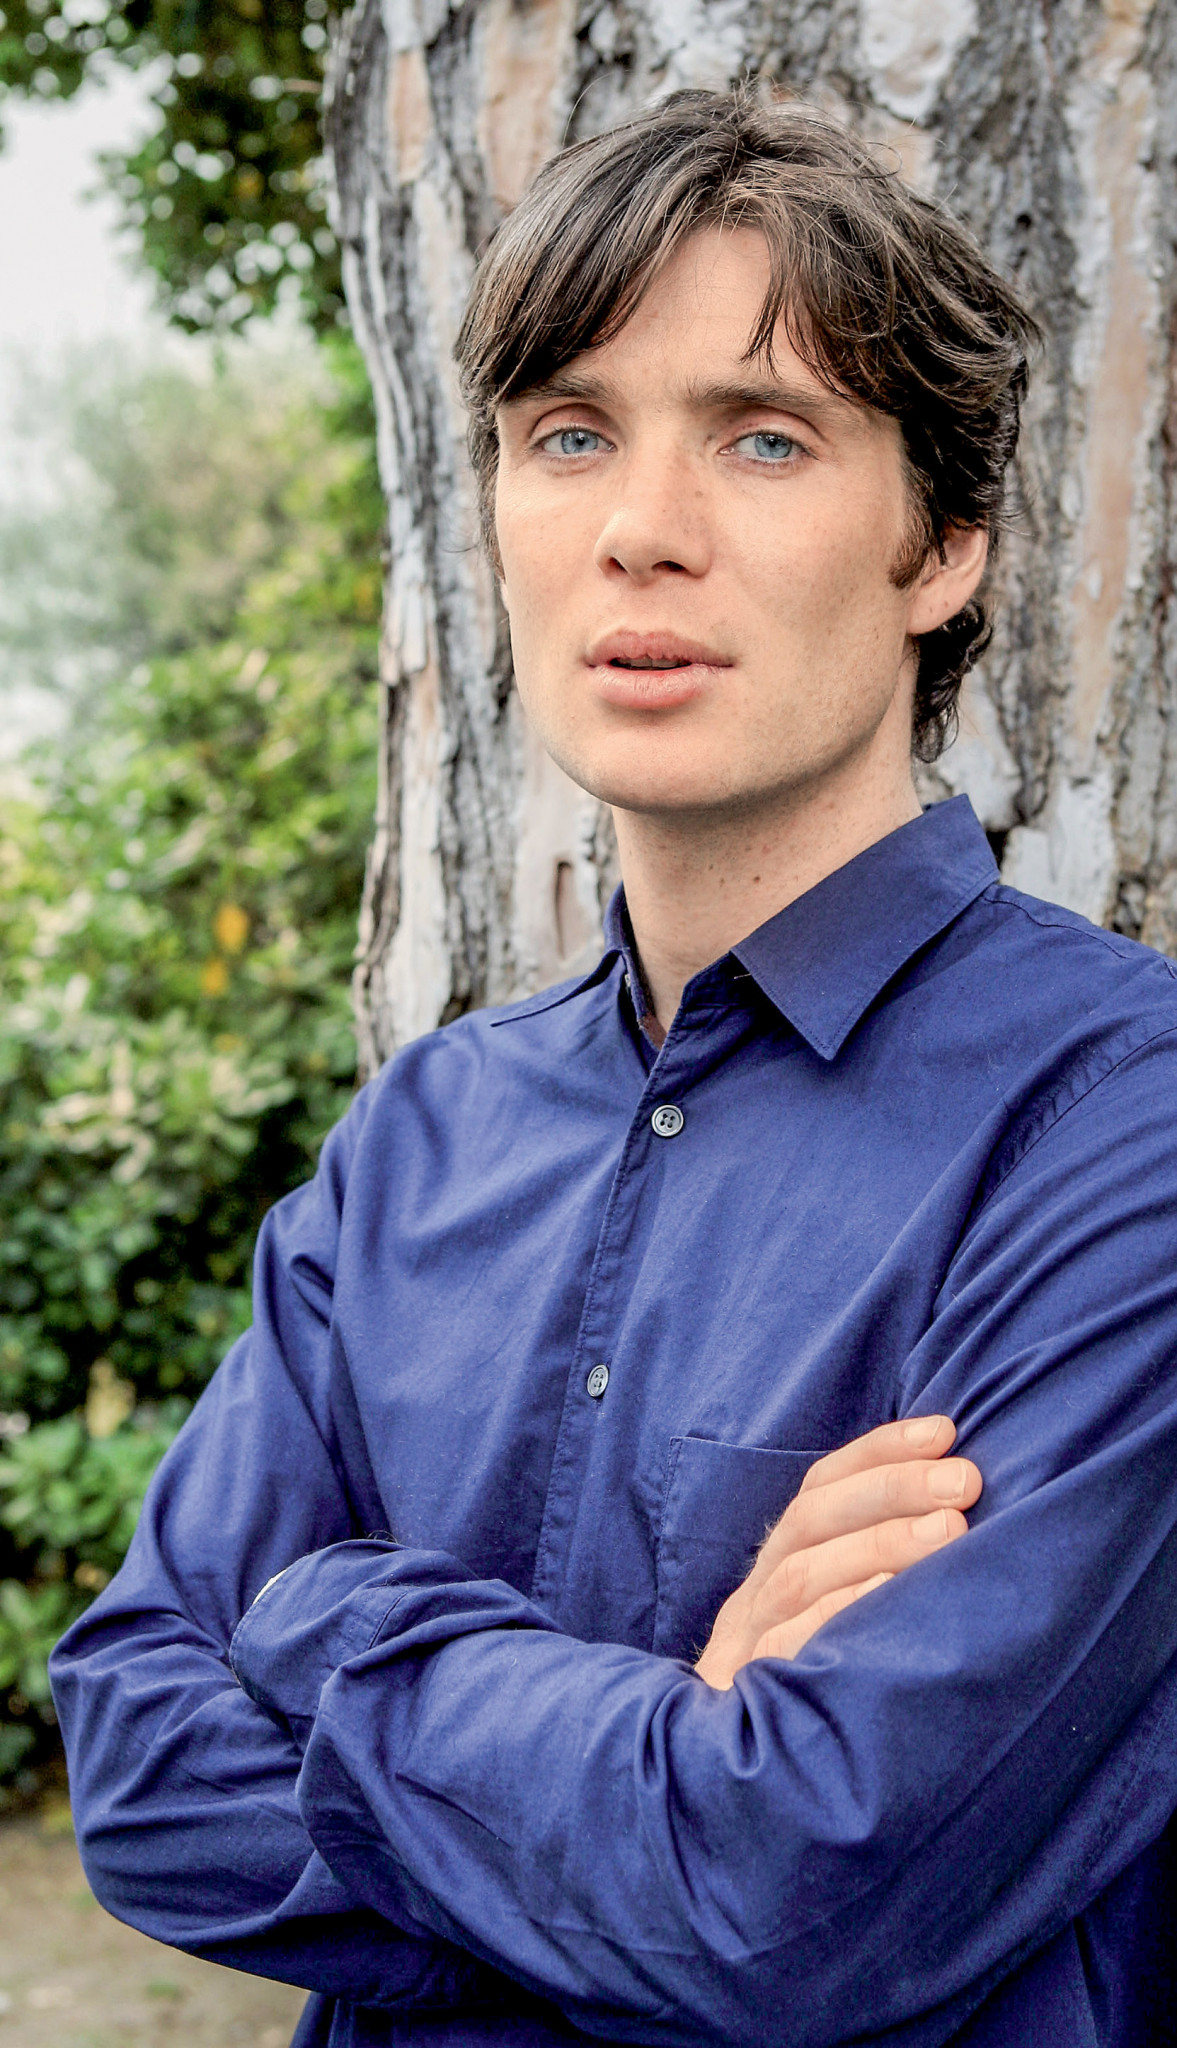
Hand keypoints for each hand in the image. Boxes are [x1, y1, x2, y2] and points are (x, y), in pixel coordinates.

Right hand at [694, 1416, 980, 1687]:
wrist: (723, 1810)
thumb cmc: (806, 1713)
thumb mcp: (832, 1637)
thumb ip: (868, 1582)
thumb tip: (953, 1520)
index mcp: (774, 1577)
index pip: (817, 1493)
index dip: (877, 1454)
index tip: (944, 1430)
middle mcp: (752, 1606)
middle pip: (809, 1525)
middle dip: (890, 1491)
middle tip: (963, 1481)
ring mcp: (743, 1653)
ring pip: (800, 1578)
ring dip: (877, 1546)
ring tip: (949, 1533)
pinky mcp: (744, 1705)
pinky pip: (787, 1651)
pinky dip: (838, 1618)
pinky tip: (894, 1607)